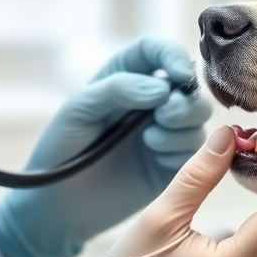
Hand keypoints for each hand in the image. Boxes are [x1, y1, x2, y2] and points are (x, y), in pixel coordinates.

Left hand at [0, 36, 213, 256]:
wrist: (58, 204)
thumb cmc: (61, 149)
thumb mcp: (80, 108)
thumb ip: (119, 88)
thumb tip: (162, 87)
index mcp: (126, 77)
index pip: (158, 51)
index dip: (173, 56)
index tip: (177, 75)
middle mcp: (150, 100)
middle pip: (189, 84)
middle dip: (184, 98)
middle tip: (164, 114)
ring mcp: (164, 131)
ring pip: (198, 114)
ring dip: (183, 122)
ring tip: (151, 139)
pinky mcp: (173, 163)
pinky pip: (197, 147)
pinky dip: (181, 146)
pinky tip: (155, 154)